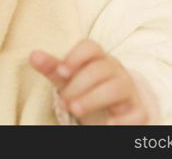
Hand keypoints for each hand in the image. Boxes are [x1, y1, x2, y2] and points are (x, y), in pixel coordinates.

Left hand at [29, 39, 149, 124]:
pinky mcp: (138, 111)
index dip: (75, 56)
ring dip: (93, 99)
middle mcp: (115, 70)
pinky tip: (107, 124)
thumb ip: (53, 68)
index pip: (90, 46)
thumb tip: (33, 55)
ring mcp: (128, 90)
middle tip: (63, 101)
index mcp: (98, 58)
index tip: (61, 72)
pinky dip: (122, 120)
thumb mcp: (70, 78)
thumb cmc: (88, 88)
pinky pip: (136, 113)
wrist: (115, 108)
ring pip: (116, 87)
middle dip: (78, 85)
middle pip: (100, 69)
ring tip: (75, 110)